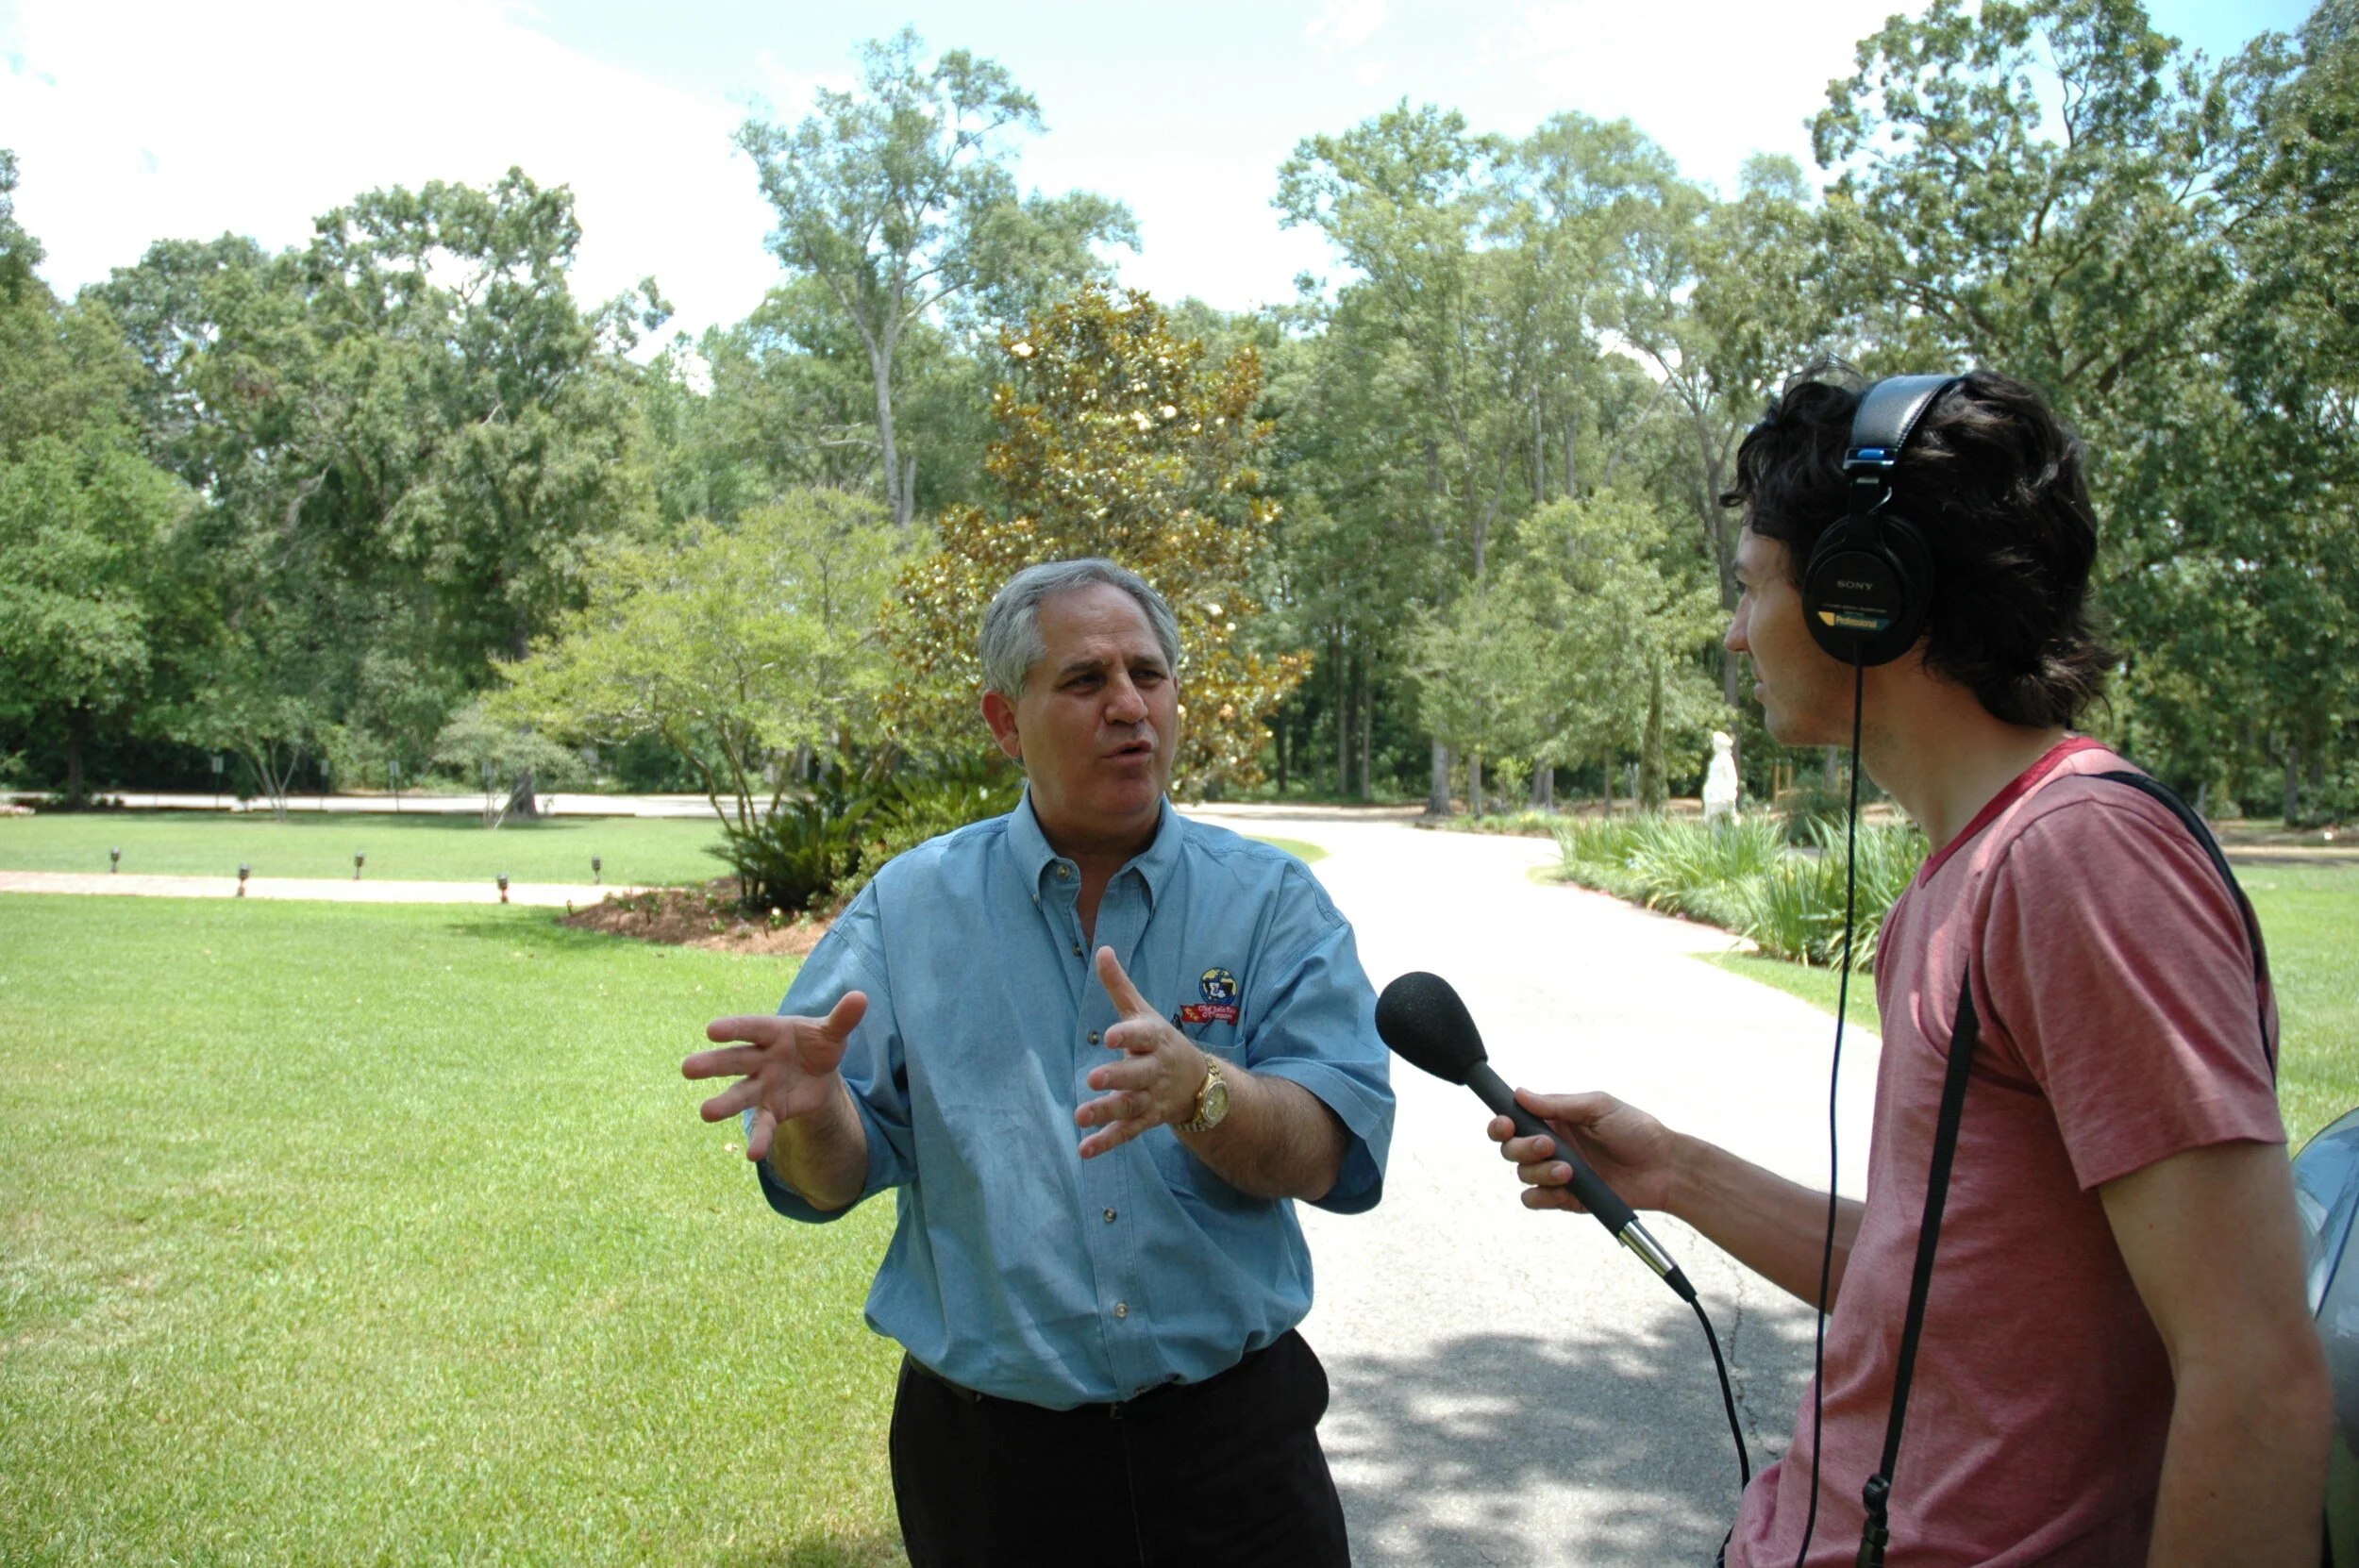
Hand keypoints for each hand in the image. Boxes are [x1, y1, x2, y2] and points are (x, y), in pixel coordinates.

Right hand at [683, 993, 867, 1162]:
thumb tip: (861, 998)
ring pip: (740, 1094)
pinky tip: (753, 1155)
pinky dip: (759, 1139)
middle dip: (713, 1064)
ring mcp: (762, 1085)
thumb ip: (843, 1019)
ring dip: (724, 1103)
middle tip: (687, 1069)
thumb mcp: (832, 1032)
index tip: (711, 1030)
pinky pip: (763, 1125)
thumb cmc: (817, 1043)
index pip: (751, 1028)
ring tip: (705, 1112)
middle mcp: (760, 1059)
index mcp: (772, 1032)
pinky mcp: (771, 1109)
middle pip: (735, 1060)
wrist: (818, 1072)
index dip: (733, 1028)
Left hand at [1076, 947, 1210, 1158]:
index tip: (1110, 1036)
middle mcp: (1155, 1070)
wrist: (1200, 1084)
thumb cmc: (1161, 1042)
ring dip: (1106, 1112)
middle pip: (1137, 1075)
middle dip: (1117, 1077)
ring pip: (1130, 1106)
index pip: (1143, 1035)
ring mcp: (1152, 1098)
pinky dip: (1107, 1143)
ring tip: (1081, 1116)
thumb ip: (1120, 986)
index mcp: (1155, 1040)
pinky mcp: (1146, 1120)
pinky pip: (1127, 1133)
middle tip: (1093, 1078)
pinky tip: (1084, 1150)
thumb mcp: (1143, 1013)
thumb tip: (1102, 950)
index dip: (1127, 1035)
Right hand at [1487, 1089, 1678, 1214]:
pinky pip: (1535, 1200)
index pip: (1514, 1121)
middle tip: (1549, 1145)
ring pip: (1522, 1175)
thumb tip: (1519, 1093)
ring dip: (1540, 1171)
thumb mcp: (1598, 1106)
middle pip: (1510, 1149)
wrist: (1664, 1167)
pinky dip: (1541, 1196)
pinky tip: (1563, 1188)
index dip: (1501, 1124)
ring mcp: (1557, 1173)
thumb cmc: (1636, 1130)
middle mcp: (1551, 1146)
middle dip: (1522, 1148)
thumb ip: (1557, 1104)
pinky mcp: (1566, 1199)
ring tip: (1570, 1169)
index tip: (1505, 1124)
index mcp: (1555, 1120)